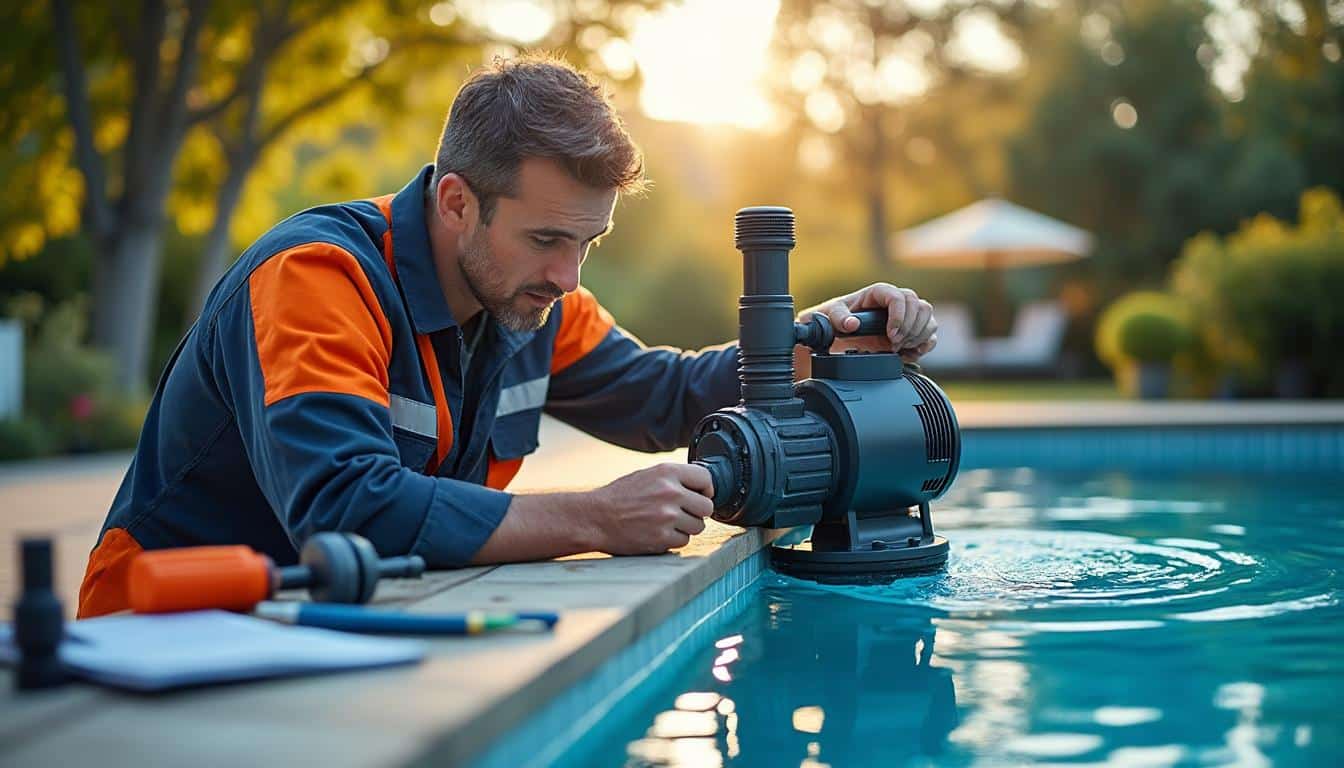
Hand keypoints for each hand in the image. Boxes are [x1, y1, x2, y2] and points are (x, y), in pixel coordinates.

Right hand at [588, 463, 714, 554]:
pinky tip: (658, 533)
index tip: (700, 495)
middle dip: (697, 512)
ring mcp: (667, 516)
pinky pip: (684, 541)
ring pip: (698, 526)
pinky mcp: (662, 538)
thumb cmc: (619, 497)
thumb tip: (701, 485)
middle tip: (682, 513)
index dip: (706, 490)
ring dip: (686, 527)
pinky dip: (674, 540)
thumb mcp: (646, 475)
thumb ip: (673, 478)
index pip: (706, 479)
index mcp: (667, 472)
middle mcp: (670, 492)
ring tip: (667, 524)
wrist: (595, 518)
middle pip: (707, 507)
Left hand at [797, 282, 937, 361]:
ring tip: (899, 348)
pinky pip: (930, 333)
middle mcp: (897, 300)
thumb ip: (838, 318)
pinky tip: (910, 352)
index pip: (899, 297)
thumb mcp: (831, 316)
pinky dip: (925, 344)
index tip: (891, 335)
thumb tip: (852, 324)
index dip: (899, 316)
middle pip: (920, 306)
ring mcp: (907, 314)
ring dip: (918, 335)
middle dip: (910, 328)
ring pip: (928, 317)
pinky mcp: (913, 329)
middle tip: (894, 345)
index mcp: (880, 293)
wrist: (840, 333)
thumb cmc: (836, 319)